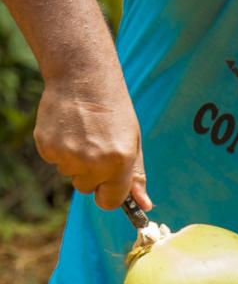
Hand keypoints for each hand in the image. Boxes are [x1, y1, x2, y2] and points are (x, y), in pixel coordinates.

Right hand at [34, 71, 152, 210]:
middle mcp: (93, 162)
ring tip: (83, 133)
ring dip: (75, 161)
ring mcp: (68, 155)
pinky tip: (68, 129)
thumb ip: (135, 176)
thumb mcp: (133, 142)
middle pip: (87, 189)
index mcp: (119, 161)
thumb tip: (144, 206)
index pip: (109, 202)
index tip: (108, 186)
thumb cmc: (114, 111)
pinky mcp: (48, 147)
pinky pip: (55, 161)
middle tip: (96, 145)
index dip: (108, 194)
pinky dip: (60, 149)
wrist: (83, 77)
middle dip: (92, 175)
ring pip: (70, 175)